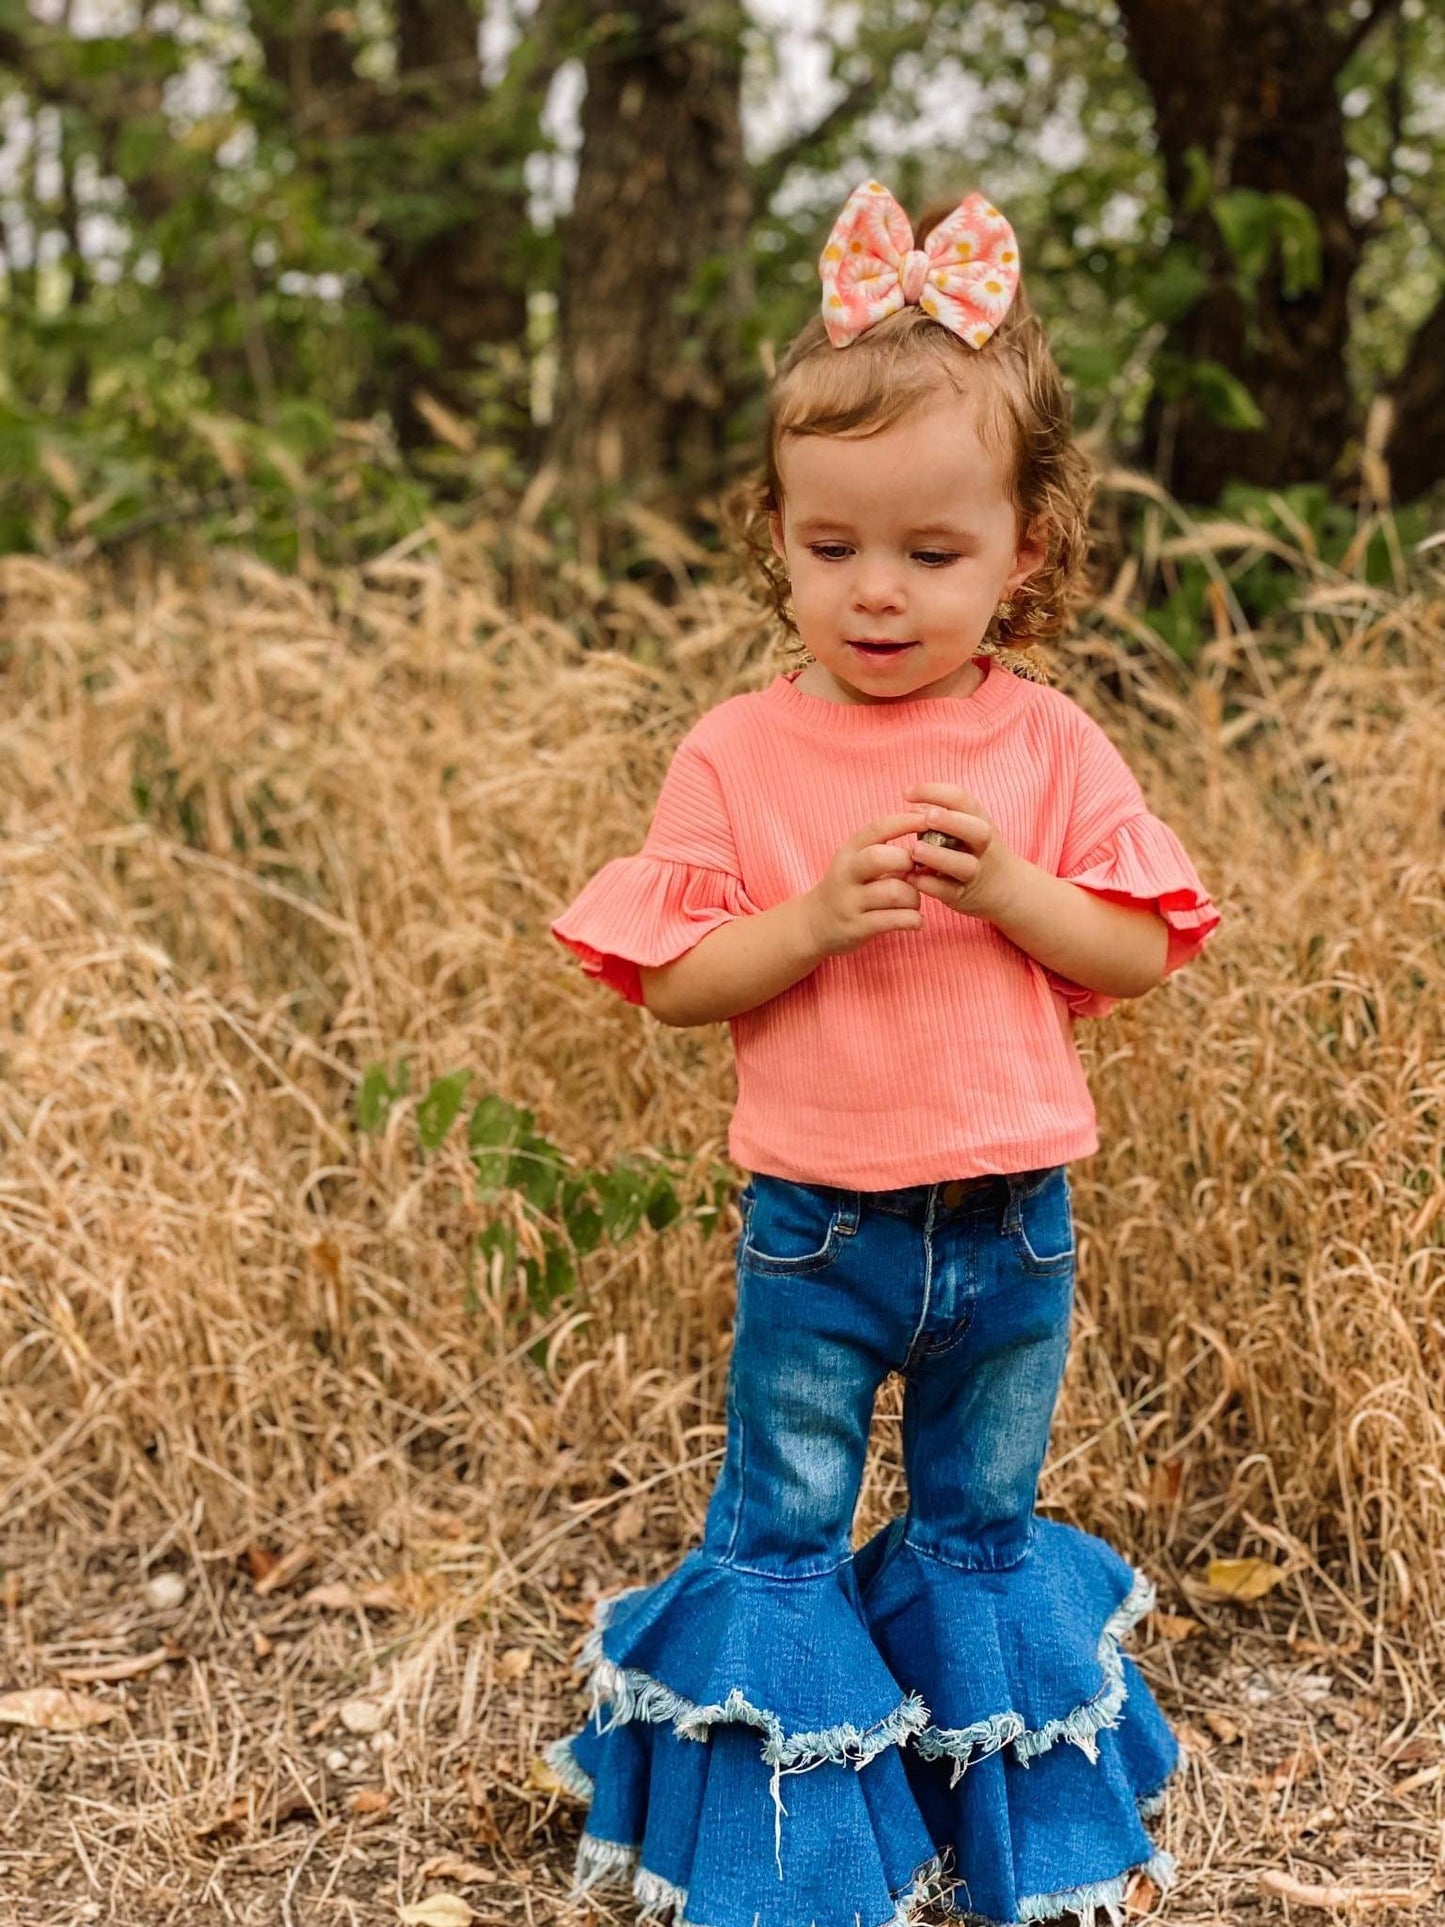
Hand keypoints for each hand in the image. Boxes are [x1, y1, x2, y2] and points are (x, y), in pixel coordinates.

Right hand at [802, 809, 932, 956]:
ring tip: (914, 903)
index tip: (930, 819)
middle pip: (880, 858)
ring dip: (914, 897)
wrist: (814, 924)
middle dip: (907, 862)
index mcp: (850, 851)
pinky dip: (913, 920)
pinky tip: (915, 921)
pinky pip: (894, 921)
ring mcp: (850, 902)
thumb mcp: (857, 861)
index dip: (906, 821)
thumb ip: (886, 847)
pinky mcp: (857, 927)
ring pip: (894, 893)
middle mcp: (846, 874)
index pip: (878, 828)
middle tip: (917, 873)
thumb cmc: (849, 887)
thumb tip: (925, 823)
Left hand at [901, 783, 1022, 921]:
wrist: (1007, 889)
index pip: (961, 799)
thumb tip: (912, 809)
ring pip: (963, 865)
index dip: (934, 792)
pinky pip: (948, 891)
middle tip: (927, 817)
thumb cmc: (975, 851)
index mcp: (979, 820)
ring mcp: (975, 872)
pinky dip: (930, 884)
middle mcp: (982, 845)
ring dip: (938, 856)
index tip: (906, 793)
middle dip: (951, 821)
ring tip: (914, 850)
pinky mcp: (964, 896)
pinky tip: (911, 877)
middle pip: (975, 830)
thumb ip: (939, 817)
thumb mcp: (965, 828)